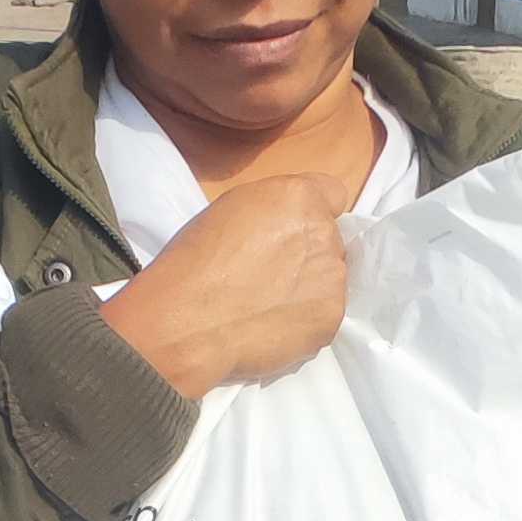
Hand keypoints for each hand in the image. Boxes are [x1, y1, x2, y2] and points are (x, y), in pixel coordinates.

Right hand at [98, 175, 346, 400]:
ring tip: (266, 306)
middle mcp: (325, 233)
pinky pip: (324, 316)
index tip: (292, 231)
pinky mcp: (331, 319)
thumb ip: (272, 211)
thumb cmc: (195, 260)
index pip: (333, 194)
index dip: (312, 213)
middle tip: (269, 275)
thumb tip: (286, 229)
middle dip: (307, 254)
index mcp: (299, 197)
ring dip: (308, 289)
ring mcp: (333, 279)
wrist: (187, 320)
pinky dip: (303, 322)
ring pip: (330, 280)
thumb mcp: (230, 209)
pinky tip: (271, 326)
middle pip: (330, 241)